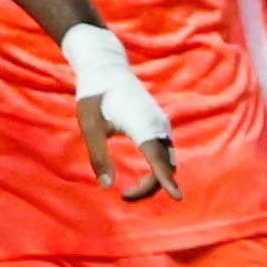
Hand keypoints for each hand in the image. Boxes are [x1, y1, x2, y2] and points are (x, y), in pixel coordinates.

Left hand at [75, 81, 177, 203]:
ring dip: (155, 180)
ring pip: (168, 160)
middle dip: (151, 187)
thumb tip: (106, 186)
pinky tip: (142, 179)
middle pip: (166, 164)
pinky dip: (158, 169)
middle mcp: (157, 124)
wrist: (106, 68)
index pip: (158, 157)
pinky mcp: (159, 126)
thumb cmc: (95, 96)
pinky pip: (165, 153)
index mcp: (141, 123)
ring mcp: (161, 124)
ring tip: (128, 193)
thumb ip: (98, 156)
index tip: (177, 197)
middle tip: (124, 197)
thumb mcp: (90, 126)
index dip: (166, 179)